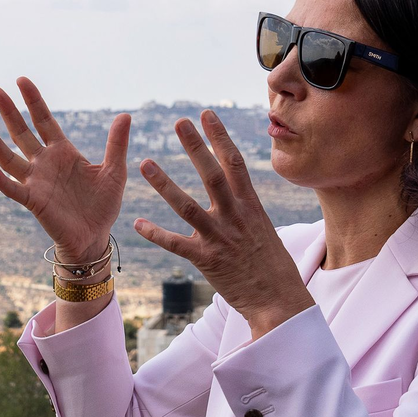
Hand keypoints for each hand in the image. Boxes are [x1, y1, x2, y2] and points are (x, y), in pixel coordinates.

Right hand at [0, 77, 131, 261]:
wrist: (95, 236)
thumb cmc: (102, 204)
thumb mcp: (114, 171)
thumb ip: (116, 144)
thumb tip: (125, 115)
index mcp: (62, 151)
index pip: (44, 120)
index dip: (33, 101)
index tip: (21, 81)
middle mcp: (44, 163)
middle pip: (21, 132)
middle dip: (8, 112)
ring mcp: (36, 181)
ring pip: (10, 158)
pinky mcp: (34, 201)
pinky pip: (14, 189)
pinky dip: (1, 181)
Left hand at [133, 110, 313, 338]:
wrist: (279, 301)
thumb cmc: (273, 268)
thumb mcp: (264, 231)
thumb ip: (247, 212)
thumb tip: (239, 197)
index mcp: (251, 206)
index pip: (235, 163)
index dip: (220, 136)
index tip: (207, 114)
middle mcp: (235, 217)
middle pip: (212, 174)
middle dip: (196, 146)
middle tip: (179, 122)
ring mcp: (220, 238)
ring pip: (188, 206)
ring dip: (165, 184)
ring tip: (145, 163)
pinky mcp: (207, 260)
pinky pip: (177, 244)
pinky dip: (156, 234)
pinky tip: (138, 223)